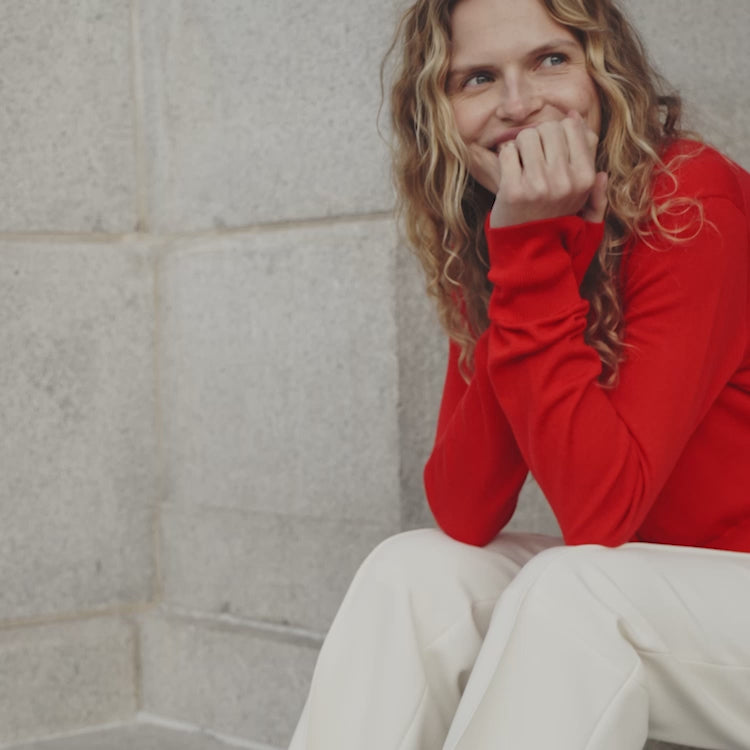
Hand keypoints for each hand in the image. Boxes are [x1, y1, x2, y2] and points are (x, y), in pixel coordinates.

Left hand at [488, 111, 607, 228]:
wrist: (529, 247)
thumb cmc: (554, 213)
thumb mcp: (582, 189)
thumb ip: (588, 152)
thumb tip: (576, 116)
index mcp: (586, 177)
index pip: (571, 126)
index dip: (556, 133)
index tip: (550, 151)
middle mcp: (565, 181)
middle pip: (548, 127)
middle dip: (537, 138)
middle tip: (533, 159)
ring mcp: (539, 186)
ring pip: (526, 136)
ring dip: (520, 148)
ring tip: (522, 168)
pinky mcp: (514, 190)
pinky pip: (507, 151)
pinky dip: (505, 159)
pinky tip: (510, 175)